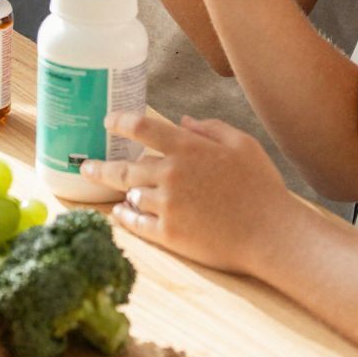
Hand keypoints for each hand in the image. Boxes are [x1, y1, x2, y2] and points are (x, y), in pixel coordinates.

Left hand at [81, 108, 290, 272]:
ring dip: (118, 192)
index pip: (140, 127)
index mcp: (187, 148)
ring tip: (108, 191)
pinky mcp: (169, 235)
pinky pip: (136, 223)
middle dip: (100, 166)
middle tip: (85, 165)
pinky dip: (125, 216)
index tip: (107, 122)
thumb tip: (184, 121)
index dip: (118, 122)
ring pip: (130, 194)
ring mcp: (167, 206)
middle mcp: (171, 174)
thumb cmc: (262, 187)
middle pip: (123, 166)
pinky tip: (121, 213)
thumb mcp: (243, 144)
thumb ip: (210, 128)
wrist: (271, 233)